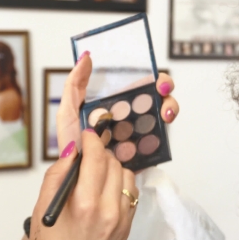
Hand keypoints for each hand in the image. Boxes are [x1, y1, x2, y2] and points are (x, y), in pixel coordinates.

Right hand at [26, 129, 137, 239]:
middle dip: (101, 153)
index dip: (92, 141)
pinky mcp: (128, 228)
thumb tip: (71, 151)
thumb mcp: (42, 212)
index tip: (88, 135)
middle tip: (88, 155)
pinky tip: (106, 191)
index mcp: (84, 205)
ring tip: (97, 174)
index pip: (96, 159)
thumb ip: (56, 177)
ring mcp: (122, 220)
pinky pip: (132, 195)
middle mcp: (109, 210)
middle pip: (114, 164)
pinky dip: (121, 186)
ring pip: (127, 177)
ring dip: (114, 169)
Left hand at [56, 52, 178, 152]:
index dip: (153, 78)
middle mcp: (132, 115)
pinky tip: (159, 134)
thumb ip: (74, 85)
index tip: (156, 81)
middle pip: (158, 96)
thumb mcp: (68, 113)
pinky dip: (164, 136)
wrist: (80, 182)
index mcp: (117, 102)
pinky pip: (161, 141)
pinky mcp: (146, 152)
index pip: (142, 83)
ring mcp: (141, 133)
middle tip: (162, 93)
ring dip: (169, 108)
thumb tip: (86, 57)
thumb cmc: (73, 147)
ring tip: (165, 115)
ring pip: (164, 115)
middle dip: (165, 90)